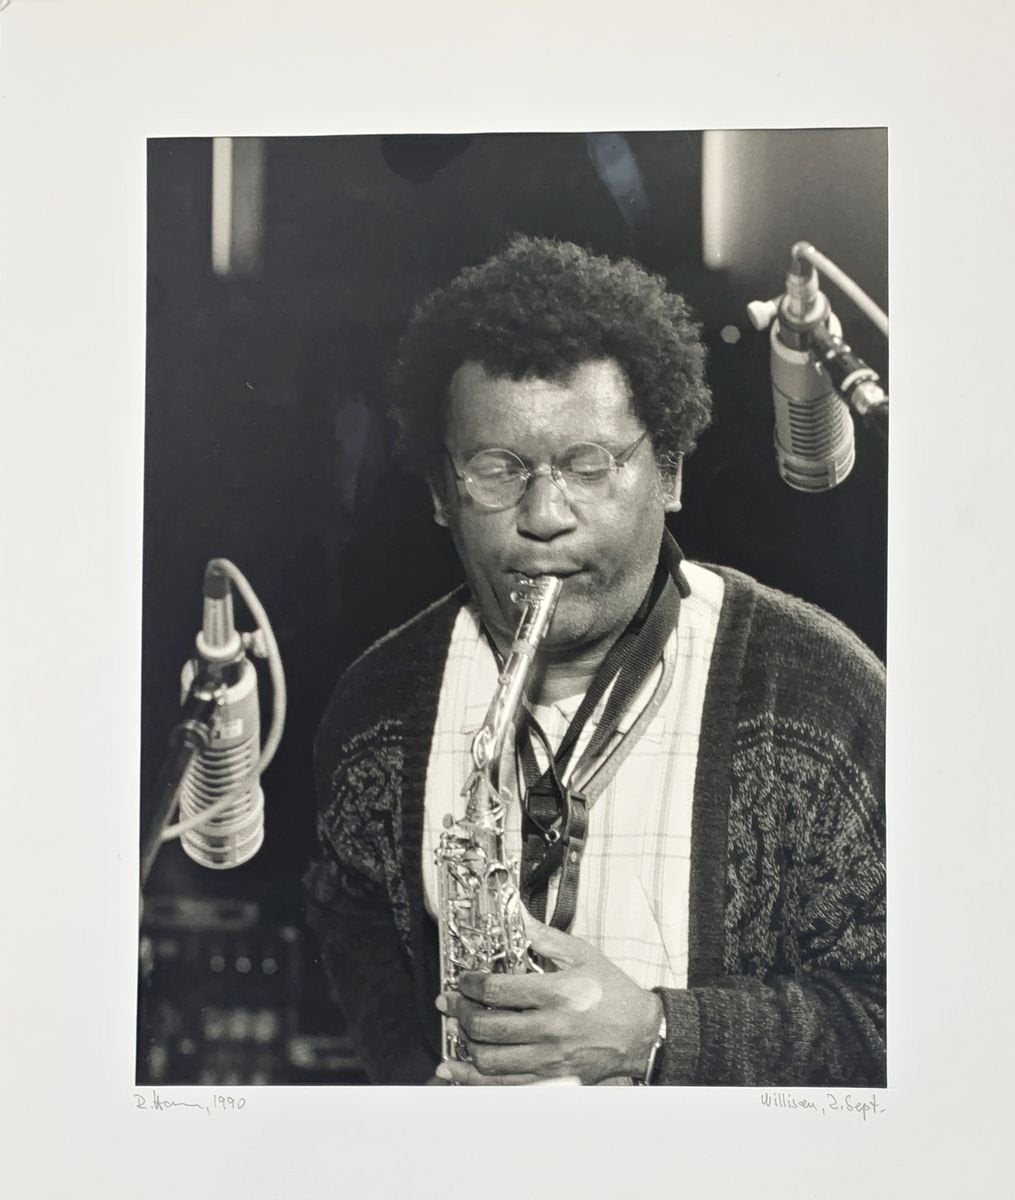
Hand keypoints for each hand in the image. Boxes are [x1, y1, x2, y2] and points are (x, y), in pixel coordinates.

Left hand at [435, 918, 662, 1085]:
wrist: (640, 1033)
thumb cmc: (611, 991)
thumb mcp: (581, 955)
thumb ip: (543, 937)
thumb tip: (516, 915)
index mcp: (558, 994)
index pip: (498, 991)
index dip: (470, 985)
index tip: (462, 980)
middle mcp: (551, 1030)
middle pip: (488, 1027)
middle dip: (460, 1012)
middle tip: (450, 1002)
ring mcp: (551, 1061)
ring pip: (491, 1061)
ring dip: (464, 1045)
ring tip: (456, 1029)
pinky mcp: (552, 1082)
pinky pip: (504, 1087)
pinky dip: (474, 1080)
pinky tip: (455, 1070)